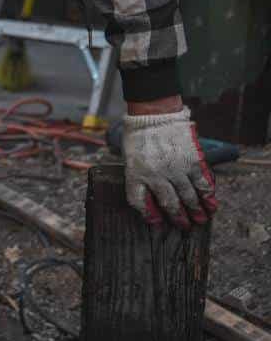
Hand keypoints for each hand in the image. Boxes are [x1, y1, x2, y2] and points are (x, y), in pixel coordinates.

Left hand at [122, 106, 217, 229]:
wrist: (155, 115)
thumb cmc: (139, 136)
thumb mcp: (130, 159)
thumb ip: (137, 178)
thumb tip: (147, 198)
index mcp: (137, 174)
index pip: (140, 202)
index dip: (150, 216)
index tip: (158, 225)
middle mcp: (157, 175)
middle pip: (170, 203)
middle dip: (179, 217)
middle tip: (186, 226)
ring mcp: (176, 169)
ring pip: (189, 196)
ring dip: (196, 210)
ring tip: (201, 219)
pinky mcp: (192, 161)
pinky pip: (202, 182)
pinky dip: (208, 195)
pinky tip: (211, 203)